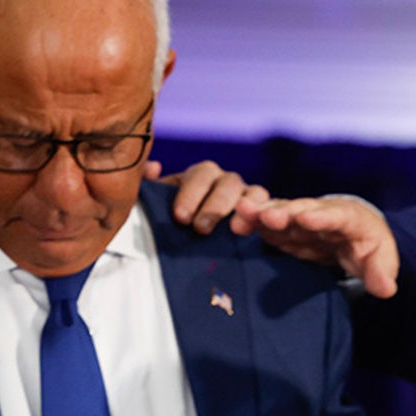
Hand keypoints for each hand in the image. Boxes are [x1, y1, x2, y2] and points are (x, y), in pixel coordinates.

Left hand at [145, 159, 269, 234]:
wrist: (180, 248)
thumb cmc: (165, 223)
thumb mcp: (151, 205)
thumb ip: (145, 184)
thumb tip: (154, 168)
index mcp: (199, 176)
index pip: (201, 174)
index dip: (192, 193)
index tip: (181, 217)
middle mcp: (225, 182)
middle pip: (229, 183)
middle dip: (215, 205)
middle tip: (201, 228)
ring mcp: (247, 198)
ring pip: (255, 194)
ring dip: (246, 209)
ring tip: (234, 230)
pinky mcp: (261, 217)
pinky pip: (271, 213)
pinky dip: (265, 219)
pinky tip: (256, 232)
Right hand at [229, 195, 397, 297]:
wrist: (350, 236)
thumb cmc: (367, 248)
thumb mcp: (380, 261)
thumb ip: (380, 274)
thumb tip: (386, 290)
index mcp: (350, 219)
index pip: (336, 216)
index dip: (321, 217)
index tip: (306, 218)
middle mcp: (321, 213)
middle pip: (302, 209)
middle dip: (285, 212)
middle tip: (267, 215)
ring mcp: (299, 218)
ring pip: (280, 211)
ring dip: (261, 212)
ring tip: (241, 211)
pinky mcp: (283, 227)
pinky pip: (266, 223)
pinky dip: (252, 222)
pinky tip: (236, 225)